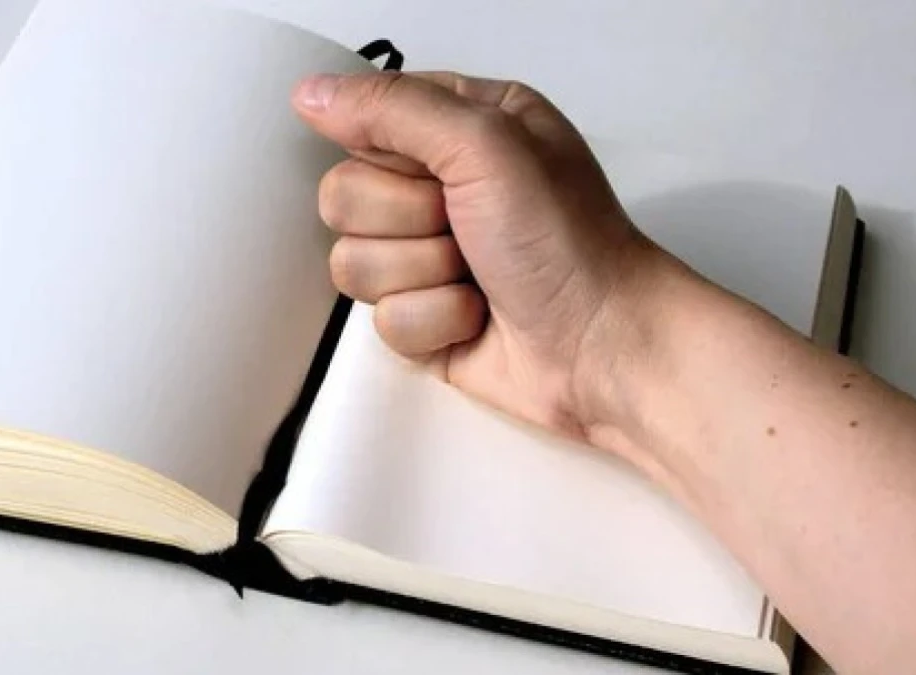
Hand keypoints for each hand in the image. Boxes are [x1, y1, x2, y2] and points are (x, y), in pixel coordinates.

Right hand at [292, 71, 660, 440]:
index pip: (365, 121)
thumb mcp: (487, 145)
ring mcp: (427, 254)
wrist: (603, 345)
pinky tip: (477, 317)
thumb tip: (312, 94)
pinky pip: (378, 319)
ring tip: (476, 275)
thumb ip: (393, 108)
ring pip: (352, 262)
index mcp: (462, 126)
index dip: (389, 154)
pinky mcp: (423, 316)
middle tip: (465, 226)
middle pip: (344, 195)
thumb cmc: (569, 242)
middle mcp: (441, 185)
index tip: (436, 172)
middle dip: (406, 220)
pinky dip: (432, 322)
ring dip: (421, 274)